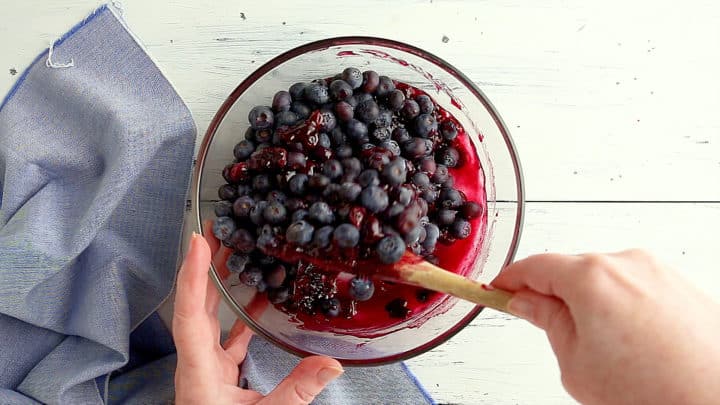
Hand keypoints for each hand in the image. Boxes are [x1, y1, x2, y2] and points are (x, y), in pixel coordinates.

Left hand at [172, 224, 342, 404]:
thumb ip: (297, 391)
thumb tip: (331, 363)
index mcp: (199, 371)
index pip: (189, 313)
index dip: (193, 275)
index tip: (197, 242)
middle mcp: (196, 364)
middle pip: (195, 305)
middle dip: (204, 266)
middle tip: (215, 231)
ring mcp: (205, 369)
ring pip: (208, 318)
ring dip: (218, 286)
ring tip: (232, 255)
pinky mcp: (217, 376)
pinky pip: (225, 337)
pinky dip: (239, 317)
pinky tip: (257, 304)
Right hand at [492, 250, 719, 404]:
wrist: (718, 401)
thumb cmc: (654, 392)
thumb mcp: (576, 362)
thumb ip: (547, 321)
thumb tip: (528, 302)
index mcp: (591, 277)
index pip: (534, 266)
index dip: (510, 280)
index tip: (499, 290)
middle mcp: (626, 263)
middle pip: (572, 270)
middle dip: (555, 295)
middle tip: (550, 330)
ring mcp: (658, 272)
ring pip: (606, 280)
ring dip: (593, 304)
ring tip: (605, 351)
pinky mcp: (682, 286)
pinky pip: (637, 288)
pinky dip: (624, 308)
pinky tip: (633, 346)